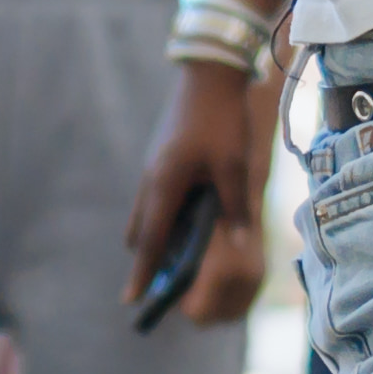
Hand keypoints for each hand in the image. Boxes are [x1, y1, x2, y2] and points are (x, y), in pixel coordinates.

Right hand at [128, 61, 272, 327]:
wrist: (209, 72)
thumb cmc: (222, 119)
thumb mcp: (234, 165)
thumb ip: (235, 207)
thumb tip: (241, 244)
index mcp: (165, 184)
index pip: (151, 240)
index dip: (143, 272)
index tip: (131, 301)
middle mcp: (151, 178)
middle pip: (141, 231)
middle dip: (147, 257)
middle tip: (159, 282)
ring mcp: (152, 166)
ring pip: (144, 213)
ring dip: (154, 235)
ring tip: (174, 253)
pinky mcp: (159, 157)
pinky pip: (153, 197)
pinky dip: (161, 214)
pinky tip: (184, 216)